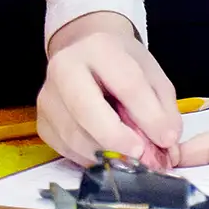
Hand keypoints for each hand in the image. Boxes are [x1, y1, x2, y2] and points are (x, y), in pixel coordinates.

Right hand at [37, 13, 182, 168]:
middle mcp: (64, 69)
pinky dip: (92, 158)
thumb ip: (163, 108)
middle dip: (116, 138)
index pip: (126, 84)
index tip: (166, 140)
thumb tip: (167, 142)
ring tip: (132, 160)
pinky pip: (67, 149)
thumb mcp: (152, 75)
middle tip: (140, 155)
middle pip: (86, 109)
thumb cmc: (123, 66)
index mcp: (99, 48)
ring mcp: (48, 97)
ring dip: (107, 154)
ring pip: (75, 136)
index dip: (148, 116)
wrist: (86, 56)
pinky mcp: (42, 123)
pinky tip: (110, 155)